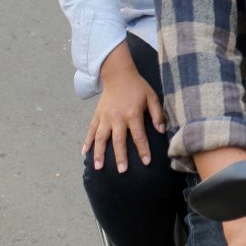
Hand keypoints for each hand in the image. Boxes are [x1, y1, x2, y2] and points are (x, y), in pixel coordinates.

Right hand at [83, 43, 164, 171]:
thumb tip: (161, 130)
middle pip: (118, 140)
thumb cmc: (137, 87)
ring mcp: (105, 117)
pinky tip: (84, 153)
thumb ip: (157, 114)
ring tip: (98, 167)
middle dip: (120, 157)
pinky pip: (90, 130)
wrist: (118, 75)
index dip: (143, 150)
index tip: (146, 162)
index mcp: (132, 114)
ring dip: (99, 153)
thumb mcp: (152, 96)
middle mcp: (117, 117)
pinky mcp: (97, 115)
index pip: (139, 136)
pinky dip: (87, 142)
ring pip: (101, 138)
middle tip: (122, 171)